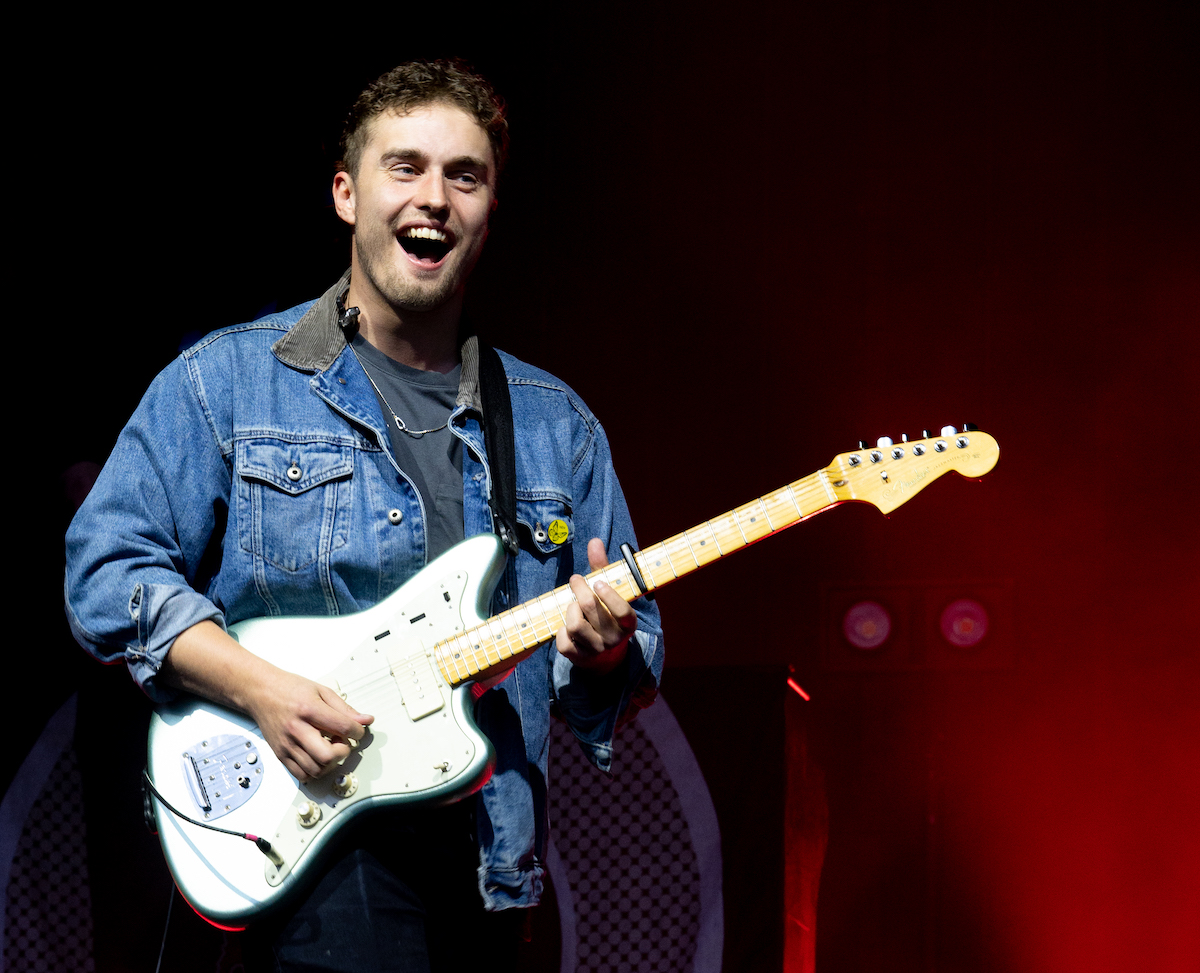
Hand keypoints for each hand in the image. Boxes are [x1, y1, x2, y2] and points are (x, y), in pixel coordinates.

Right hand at [246, 669, 373, 782]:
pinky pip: (301, 774)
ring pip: (316, 769)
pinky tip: (318, 757)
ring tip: (331, 748)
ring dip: (330, 763)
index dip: (358, 731)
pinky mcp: (280, 754)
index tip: (358, 730)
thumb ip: (345, 708)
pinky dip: (315, 770)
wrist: (260, 692)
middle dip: (343, 751)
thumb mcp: (321, 691)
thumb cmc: (289, 689)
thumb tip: (365, 720)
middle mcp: (296, 729)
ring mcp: (287, 744)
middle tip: (343, 742)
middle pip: (327, 755)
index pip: (342, 727)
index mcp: (309, 710)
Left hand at [556, 538, 636, 674]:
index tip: (597, 582)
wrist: (606, 658)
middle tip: (576, 580)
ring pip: (575, 625)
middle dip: (579, 590)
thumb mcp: (610, 594)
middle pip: (590, 609)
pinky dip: (561, 630)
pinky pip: (564, 643)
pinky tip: (566, 625)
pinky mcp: (580, 660)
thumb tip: (594, 541)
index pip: (622, 611)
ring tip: (573, 605)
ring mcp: (597, 651)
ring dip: (570, 609)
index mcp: (628, 624)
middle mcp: (615, 639)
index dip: (609, 594)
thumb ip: (603, 569)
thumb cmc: (607, 616)